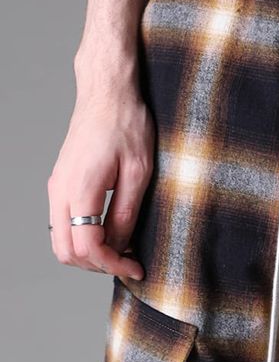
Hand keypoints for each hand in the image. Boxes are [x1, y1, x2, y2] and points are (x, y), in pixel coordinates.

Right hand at [48, 80, 153, 279]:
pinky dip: (82, 240)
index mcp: (80, 188)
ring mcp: (56, 188)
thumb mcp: (139, 172)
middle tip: (129, 263)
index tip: (136, 267)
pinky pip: (63, 225)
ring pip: (60, 242)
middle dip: (98, 266)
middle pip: (67, 252)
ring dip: (88, 256)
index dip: (112, 265)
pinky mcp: (60, 185)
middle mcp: (60, 191)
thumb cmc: (126, 125)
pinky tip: (109, 235)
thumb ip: (126, 212)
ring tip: (120, 251)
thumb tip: (120, 245)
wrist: (106, 94)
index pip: (87, 247)